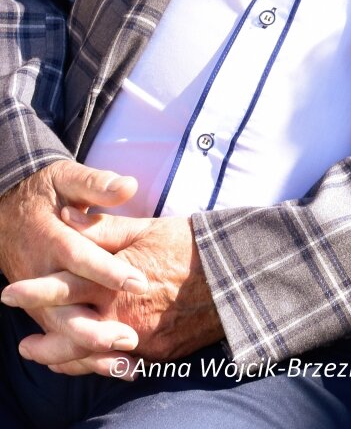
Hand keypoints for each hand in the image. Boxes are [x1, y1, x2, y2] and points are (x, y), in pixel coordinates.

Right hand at [0, 161, 150, 374]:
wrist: (5, 213)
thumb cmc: (46, 194)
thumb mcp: (66, 180)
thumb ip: (94, 185)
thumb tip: (126, 186)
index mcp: (51, 239)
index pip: (79, 258)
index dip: (107, 272)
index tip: (139, 283)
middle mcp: (40, 273)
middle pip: (63, 309)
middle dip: (94, 329)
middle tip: (130, 339)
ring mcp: (37, 298)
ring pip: (60, 332)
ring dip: (91, 351)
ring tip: (127, 366)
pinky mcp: (40, 310)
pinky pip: (58, 339)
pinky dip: (81, 358)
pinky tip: (114, 369)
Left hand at [4, 210, 221, 374]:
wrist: (241, 273)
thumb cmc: (193, 245)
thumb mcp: (148, 229)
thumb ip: (103, 228)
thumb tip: (66, 217)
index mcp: (117, 281)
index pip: (65, 287)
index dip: (34, 292)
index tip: (8, 293)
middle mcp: (125, 314)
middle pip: (71, 335)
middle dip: (44, 343)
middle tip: (24, 346)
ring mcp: (143, 337)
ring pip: (93, 358)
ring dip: (67, 360)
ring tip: (49, 359)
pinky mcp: (161, 352)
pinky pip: (122, 365)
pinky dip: (101, 366)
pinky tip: (91, 363)